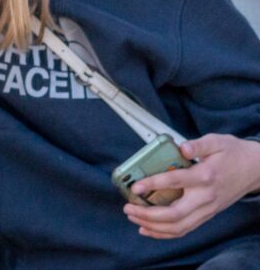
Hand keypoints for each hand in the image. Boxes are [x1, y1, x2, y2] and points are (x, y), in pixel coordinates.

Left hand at [123, 134, 259, 238]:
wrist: (255, 170)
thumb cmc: (233, 153)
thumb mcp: (217, 142)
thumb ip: (198, 144)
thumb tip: (182, 147)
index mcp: (205, 176)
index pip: (175, 182)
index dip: (153, 184)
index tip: (135, 186)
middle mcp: (206, 197)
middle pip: (175, 214)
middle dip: (148, 214)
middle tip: (128, 208)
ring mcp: (207, 209)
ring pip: (180, 227)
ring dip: (154, 226)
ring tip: (134, 218)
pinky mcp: (207, 214)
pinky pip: (186, 229)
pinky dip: (166, 233)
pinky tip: (149, 229)